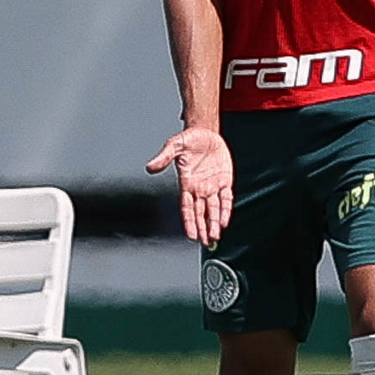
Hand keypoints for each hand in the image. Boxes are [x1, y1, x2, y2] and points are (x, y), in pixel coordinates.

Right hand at [146, 127, 233, 245]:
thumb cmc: (188, 140)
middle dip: (202, 228)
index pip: (187, 207)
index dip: (189, 222)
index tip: (191, 235)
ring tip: (214, 238)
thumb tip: (149, 168)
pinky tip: (225, 221)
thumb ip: (164, 157)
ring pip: (213, 209)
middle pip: (200, 213)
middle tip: (204, 243)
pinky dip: (225, 210)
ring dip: (214, 223)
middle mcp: (199, 189)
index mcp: (186, 184)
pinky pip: (226, 198)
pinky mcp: (225, 180)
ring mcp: (212, 186)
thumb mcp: (174, 145)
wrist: (205, 132)